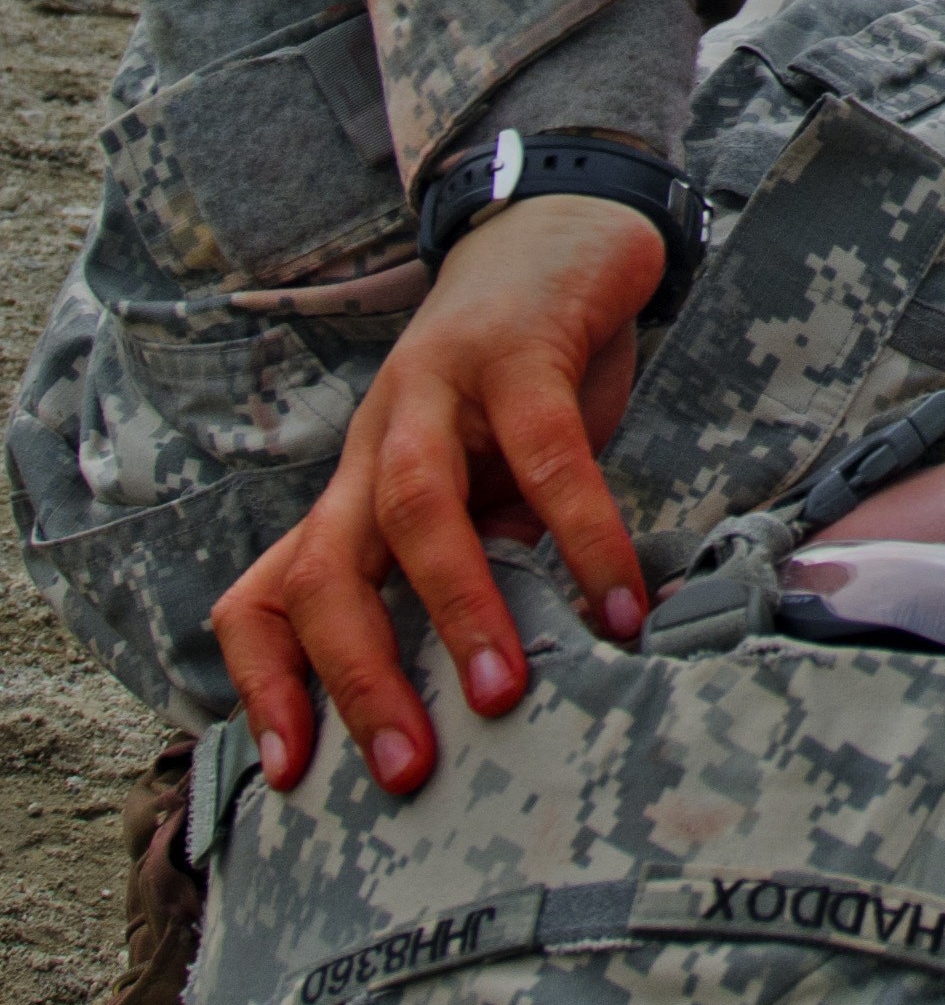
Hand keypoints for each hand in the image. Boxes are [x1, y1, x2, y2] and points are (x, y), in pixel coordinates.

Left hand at [213, 194, 664, 798]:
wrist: (559, 227)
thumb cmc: (524, 377)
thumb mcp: (482, 481)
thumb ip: (479, 560)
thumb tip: (502, 675)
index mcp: (355, 490)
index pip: (264, 594)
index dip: (265, 685)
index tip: (291, 777)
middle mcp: (375, 445)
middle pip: (323, 569)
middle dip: (354, 678)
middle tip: (408, 771)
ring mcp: (435, 391)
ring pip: (413, 509)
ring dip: (455, 609)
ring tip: (503, 694)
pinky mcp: (516, 353)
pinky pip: (543, 453)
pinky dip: (581, 532)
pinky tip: (620, 599)